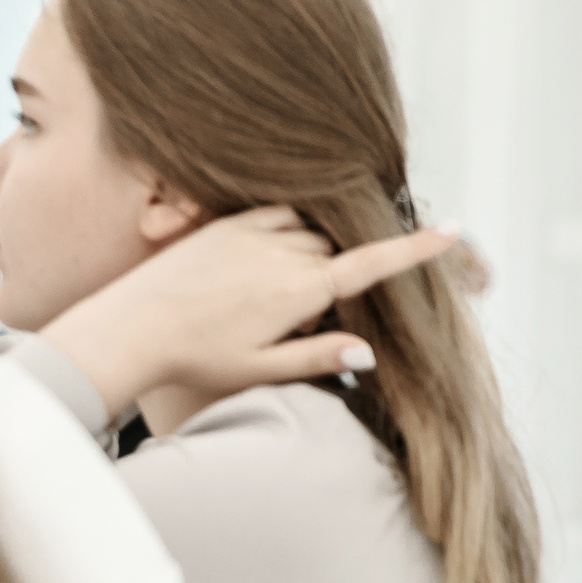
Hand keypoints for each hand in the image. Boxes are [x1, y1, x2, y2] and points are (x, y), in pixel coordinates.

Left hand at [38, 207, 467, 421]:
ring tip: (264, 296)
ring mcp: (251, 232)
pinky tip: (261, 260)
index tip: (453, 230)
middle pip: (336, 254)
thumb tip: (369, 352)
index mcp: (297, 292)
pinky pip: (276, 214)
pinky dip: (284, 230)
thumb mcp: (259, 368)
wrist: (128, 328)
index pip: (370, 264)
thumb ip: (316, 358)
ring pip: (308, 233)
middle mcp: (280, 253)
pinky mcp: (225, 222)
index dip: (415, 248)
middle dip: (333, 277)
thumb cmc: (193, 358)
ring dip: (307, 255)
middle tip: (292, 318)